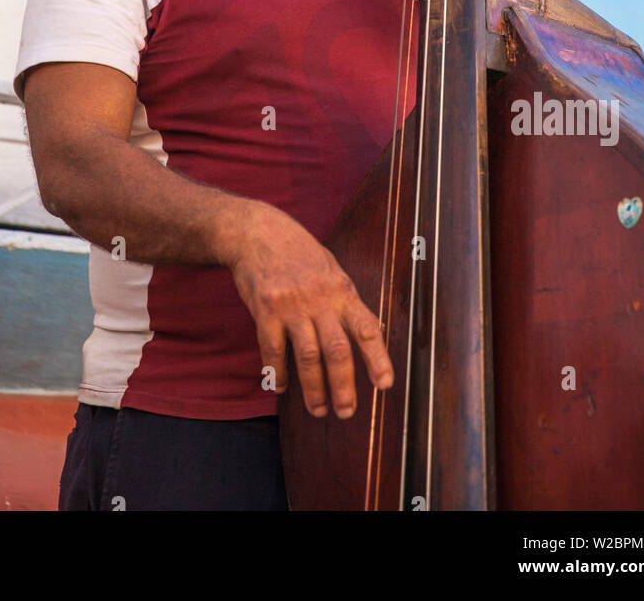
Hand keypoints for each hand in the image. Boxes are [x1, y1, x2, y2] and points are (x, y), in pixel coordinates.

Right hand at [223, 200, 393, 418]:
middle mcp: (319, 299)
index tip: (385, 385)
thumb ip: (344, 300)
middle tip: (346, 412)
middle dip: (344, 386)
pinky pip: (273, 349)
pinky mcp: (265, 308)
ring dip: (314, 388)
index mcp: (341, 290)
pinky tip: (280, 387)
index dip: (377, 358)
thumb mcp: (331, 269)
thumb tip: (368, 332)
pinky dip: (277, 372)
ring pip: (308, 356)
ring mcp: (292, 304)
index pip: (366, 328)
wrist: (258, 232)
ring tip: (318, 409)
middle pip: (337, 350)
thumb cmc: (298, 252)